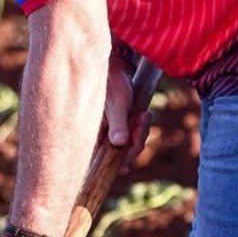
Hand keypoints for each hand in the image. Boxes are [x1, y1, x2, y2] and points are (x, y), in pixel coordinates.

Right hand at [104, 57, 150, 171]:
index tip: (126, 167)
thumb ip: (118, 124)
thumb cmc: (113, 84)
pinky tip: (143, 114)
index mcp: (94, 135)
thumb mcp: (116, 104)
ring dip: (141, 132)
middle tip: (140, 123)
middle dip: (135, 142)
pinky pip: (135, 134)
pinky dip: (142, 126)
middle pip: (122, 154)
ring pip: (131, 144)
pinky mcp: (123, 125)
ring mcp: (114, 131)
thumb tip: (119, 143)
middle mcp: (102, 136)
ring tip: (143, 115)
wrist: (118, 69)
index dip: (113, 167)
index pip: (101, 161)